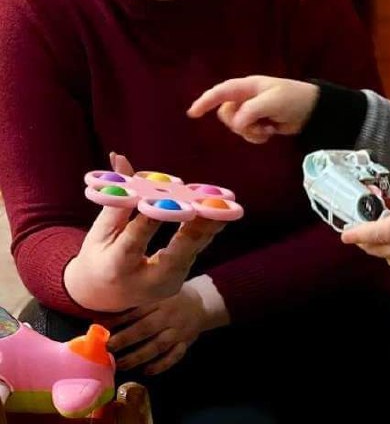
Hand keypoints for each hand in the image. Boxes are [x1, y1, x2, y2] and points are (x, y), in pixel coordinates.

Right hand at [64, 153, 225, 311]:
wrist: (103, 297)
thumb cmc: (100, 254)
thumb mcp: (101, 229)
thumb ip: (116, 196)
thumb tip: (119, 157)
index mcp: (116, 267)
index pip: (136, 239)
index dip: (151, 218)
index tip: (166, 196)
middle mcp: (145, 281)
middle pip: (175, 252)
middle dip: (195, 225)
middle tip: (212, 201)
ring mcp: (166, 284)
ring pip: (192, 250)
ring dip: (209, 222)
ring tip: (224, 200)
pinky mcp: (178, 280)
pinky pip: (195, 249)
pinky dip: (206, 227)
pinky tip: (219, 208)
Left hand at [107, 277, 222, 375]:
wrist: (202, 303)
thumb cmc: (170, 299)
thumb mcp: (157, 295)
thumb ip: (135, 305)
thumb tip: (101, 317)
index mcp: (160, 299)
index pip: (138, 310)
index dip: (119, 320)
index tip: (102, 329)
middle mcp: (169, 314)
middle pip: (147, 328)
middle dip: (126, 339)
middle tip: (109, 348)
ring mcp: (179, 330)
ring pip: (158, 345)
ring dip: (139, 356)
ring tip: (121, 364)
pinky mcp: (186, 343)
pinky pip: (174, 356)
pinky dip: (161, 365)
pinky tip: (147, 370)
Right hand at [187, 76, 319, 144]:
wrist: (312, 110)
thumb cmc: (293, 99)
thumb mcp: (272, 102)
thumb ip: (251, 111)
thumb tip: (236, 124)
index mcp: (247, 87)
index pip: (221, 92)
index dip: (205, 101)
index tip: (193, 114)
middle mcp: (246, 98)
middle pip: (226, 114)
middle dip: (239, 124)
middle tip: (257, 125)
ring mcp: (251, 111)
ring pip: (236, 126)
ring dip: (250, 132)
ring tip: (268, 129)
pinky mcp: (258, 123)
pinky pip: (247, 133)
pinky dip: (257, 136)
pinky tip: (271, 132)